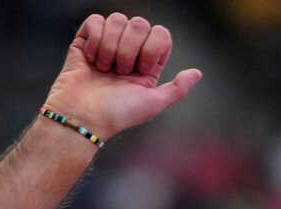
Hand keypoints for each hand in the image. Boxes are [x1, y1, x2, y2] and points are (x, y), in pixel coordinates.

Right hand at [44, 13, 201, 139]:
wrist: (82, 116)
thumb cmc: (117, 115)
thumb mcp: (152, 104)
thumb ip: (177, 89)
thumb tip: (197, 73)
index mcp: (147, 62)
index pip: (160, 34)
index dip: (152, 48)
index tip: (141, 70)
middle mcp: (129, 50)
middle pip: (140, 23)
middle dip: (130, 49)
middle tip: (120, 72)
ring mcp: (107, 43)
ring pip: (118, 19)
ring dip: (111, 47)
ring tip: (103, 69)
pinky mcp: (86, 40)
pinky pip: (96, 21)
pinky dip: (94, 41)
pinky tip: (90, 60)